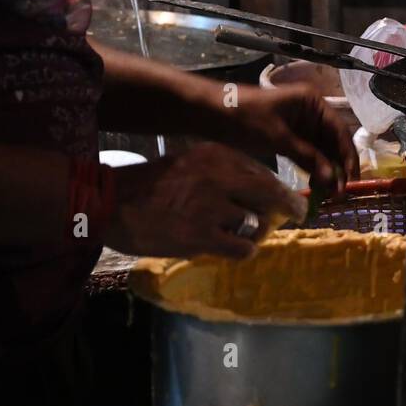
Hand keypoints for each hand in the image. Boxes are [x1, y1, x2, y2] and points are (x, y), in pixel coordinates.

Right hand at [106, 143, 305, 259]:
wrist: (109, 202)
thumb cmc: (149, 185)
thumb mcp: (188, 164)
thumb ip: (223, 174)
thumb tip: (262, 190)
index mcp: (216, 156)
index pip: (262, 172)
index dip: (279, 188)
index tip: (290, 198)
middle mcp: (218, 177)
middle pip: (269, 194)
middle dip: (287, 206)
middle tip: (297, 214)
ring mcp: (211, 207)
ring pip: (256, 223)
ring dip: (254, 232)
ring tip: (242, 235)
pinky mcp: (201, 236)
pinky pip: (242, 247)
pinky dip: (244, 250)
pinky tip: (235, 249)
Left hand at [223, 84, 358, 193]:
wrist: (212, 113)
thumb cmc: (246, 118)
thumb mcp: (278, 138)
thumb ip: (308, 157)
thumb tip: (332, 179)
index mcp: (313, 103)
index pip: (340, 131)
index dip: (348, 156)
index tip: (353, 179)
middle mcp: (311, 113)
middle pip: (333, 142)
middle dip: (338, 167)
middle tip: (341, 193)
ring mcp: (300, 126)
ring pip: (322, 151)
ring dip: (327, 171)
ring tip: (330, 194)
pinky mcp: (289, 138)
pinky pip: (308, 155)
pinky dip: (313, 169)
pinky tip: (317, 185)